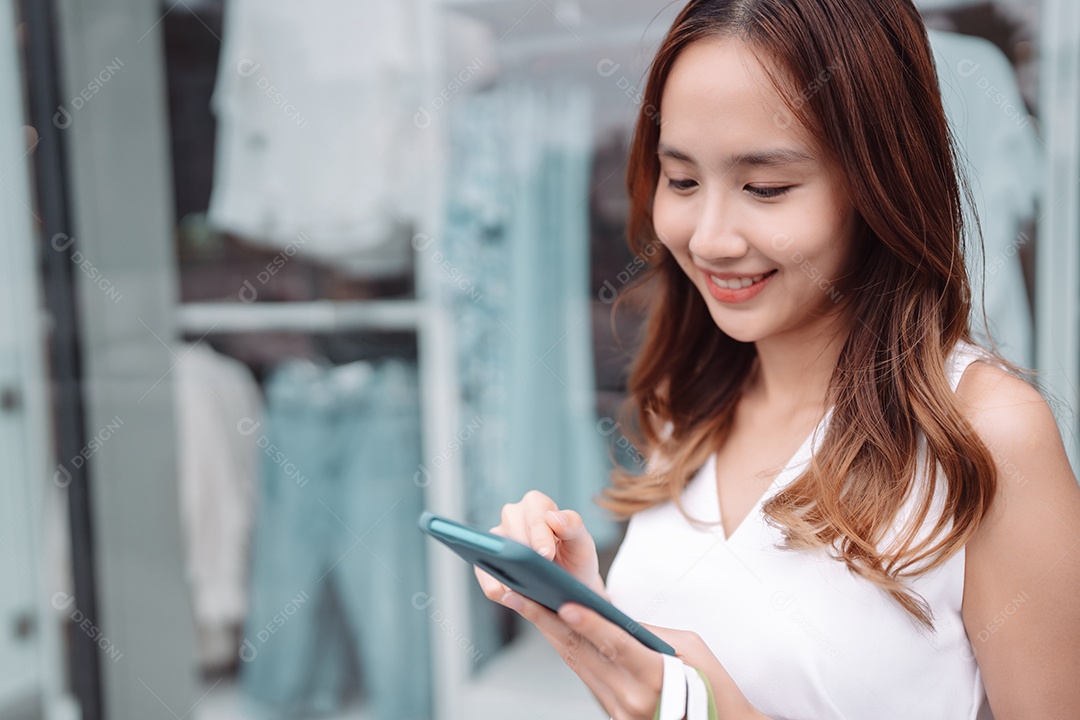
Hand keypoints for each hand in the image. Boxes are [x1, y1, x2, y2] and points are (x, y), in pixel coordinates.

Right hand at [474, 490, 606, 599]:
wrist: (568, 587)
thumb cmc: (575, 560)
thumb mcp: (583, 544)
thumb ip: (574, 526)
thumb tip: (554, 518)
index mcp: (537, 505)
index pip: (535, 514)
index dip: (540, 534)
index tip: (546, 555)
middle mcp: (513, 516)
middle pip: (513, 530)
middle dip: (524, 553)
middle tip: (534, 574)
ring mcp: (498, 539)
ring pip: (496, 548)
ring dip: (506, 568)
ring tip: (519, 587)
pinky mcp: (487, 562)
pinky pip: (483, 572)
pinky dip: (492, 584)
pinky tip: (504, 594)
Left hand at [494, 595, 763, 719]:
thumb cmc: (711, 683)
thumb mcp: (691, 647)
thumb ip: (648, 631)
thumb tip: (611, 617)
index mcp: (656, 678)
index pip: (615, 645)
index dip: (589, 624)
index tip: (563, 603)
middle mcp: (631, 699)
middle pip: (582, 654)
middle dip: (546, 620)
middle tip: (519, 593)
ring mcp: (618, 710)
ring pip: (577, 664)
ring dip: (548, 632)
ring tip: (524, 603)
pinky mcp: (611, 714)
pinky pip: (585, 675)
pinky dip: (567, 649)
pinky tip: (550, 628)